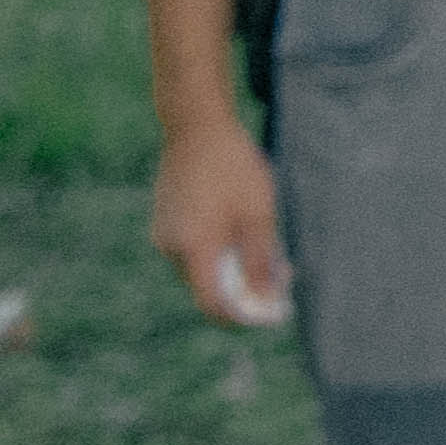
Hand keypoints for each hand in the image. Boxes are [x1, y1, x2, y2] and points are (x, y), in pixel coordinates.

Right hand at [150, 113, 290, 327]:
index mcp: (194, 248)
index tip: (269, 314)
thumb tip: (265, 298)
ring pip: (201, 268)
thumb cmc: (232, 168)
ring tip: (265, 246)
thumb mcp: (258, 214)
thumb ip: (259, 260)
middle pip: (207, 286)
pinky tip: (240, 231)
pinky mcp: (166, 223)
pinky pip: (193, 250)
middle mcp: (171, 247)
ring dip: (232, 268)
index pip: (212, 302)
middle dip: (244, 289)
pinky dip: (218, 251)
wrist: (197, 128)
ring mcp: (164, 234)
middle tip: (280, 274)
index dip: (240, 316)